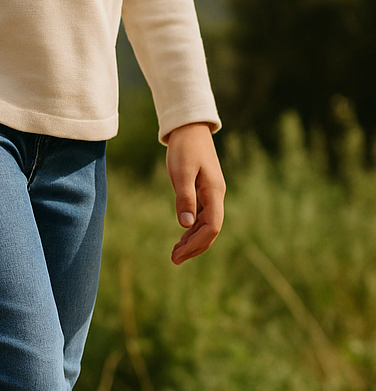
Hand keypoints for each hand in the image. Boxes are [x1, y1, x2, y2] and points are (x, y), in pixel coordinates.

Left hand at [164, 122, 224, 264]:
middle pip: (211, 230)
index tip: (178, 255)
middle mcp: (216, 196)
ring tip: (175, 254)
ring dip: (193, 242)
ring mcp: (211, 195)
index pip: (212, 227)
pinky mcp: (203, 193)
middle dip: (195, 247)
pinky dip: (192, 231)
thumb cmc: (184, 149)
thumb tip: (187, 225)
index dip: (197, 243)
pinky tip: (181, 239)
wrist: (190, 130)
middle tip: (174, 260)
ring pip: (206, 226)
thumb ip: (184, 198)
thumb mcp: (181, 172)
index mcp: (214, 192)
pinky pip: (201, 218)